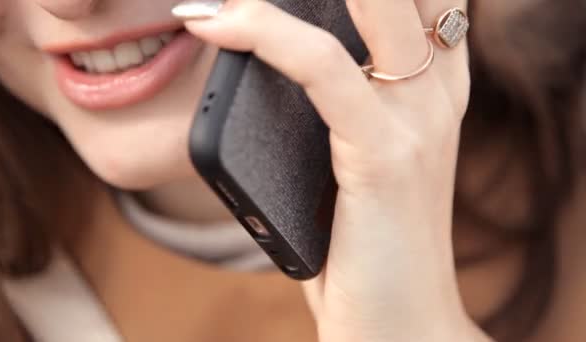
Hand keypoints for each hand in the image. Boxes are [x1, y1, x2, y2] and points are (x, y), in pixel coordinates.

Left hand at [177, 0, 491, 340]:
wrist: (400, 325)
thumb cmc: (367, 247)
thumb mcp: (360, 164)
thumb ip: (340, 112)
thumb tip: (268, 70)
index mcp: (435, 95)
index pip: (421, 3)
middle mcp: (437, 97)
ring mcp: (418, 123)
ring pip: (374, 6)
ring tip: (218, 2)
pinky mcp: (387, 156)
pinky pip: (321, 67)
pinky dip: (263, 35)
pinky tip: (215, 26)